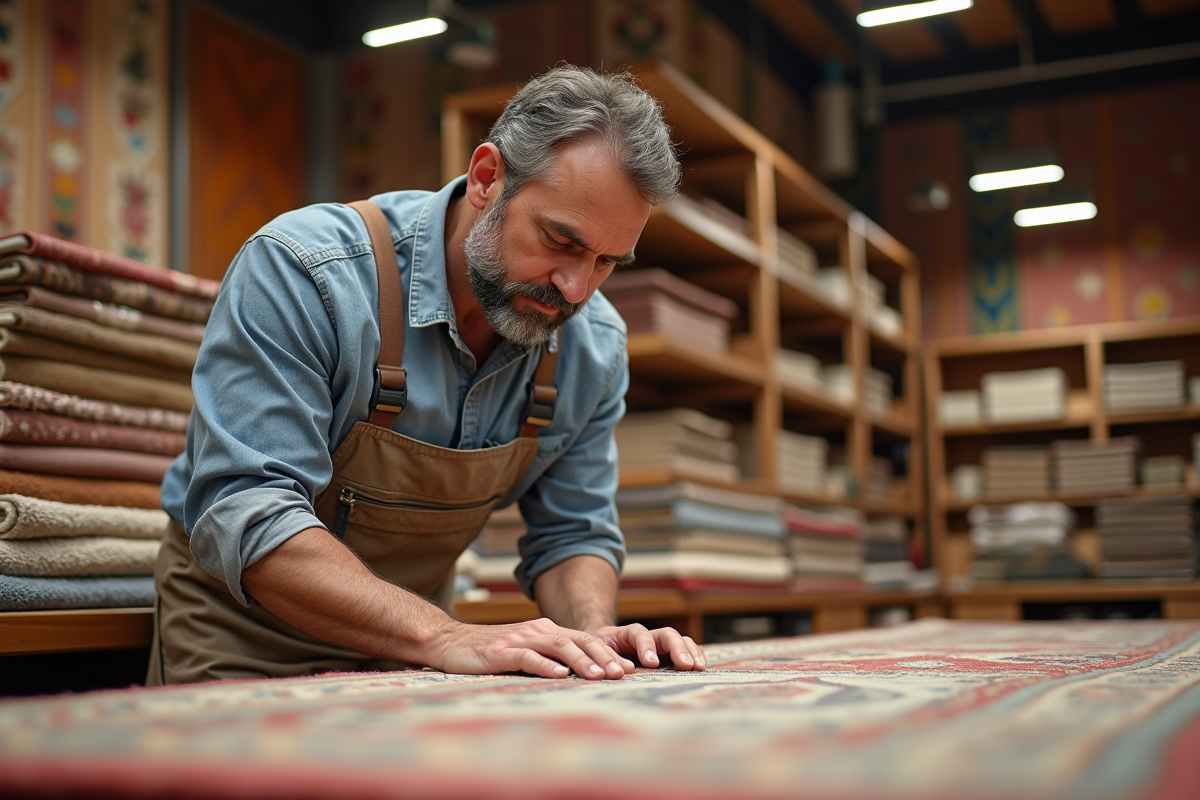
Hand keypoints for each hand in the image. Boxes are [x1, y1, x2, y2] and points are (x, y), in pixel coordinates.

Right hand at [426, 617, 635, 679]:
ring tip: (601, 675)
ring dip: (582, 661)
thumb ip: (549, 659)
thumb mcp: (524, 653)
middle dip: (604, 657)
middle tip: (624, 673)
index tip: (630, 669)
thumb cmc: (488, 653)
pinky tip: (560, 675)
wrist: (447, 642)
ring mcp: (519, 639)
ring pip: (559, 646)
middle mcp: (537, 632)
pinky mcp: (500, 652)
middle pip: (579, 640)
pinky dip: (546, 665)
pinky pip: (527, 657)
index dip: (608, 653)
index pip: (585, 640)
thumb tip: (578, 677)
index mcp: (546, 632)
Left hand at [591, 623, 705, 671]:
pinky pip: (687, 651)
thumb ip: (609, 659)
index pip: (640, 634)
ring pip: (680, 640)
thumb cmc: (598, 653)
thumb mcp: (596, 654)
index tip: (651, 663)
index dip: (647, 646)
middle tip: (685, 665)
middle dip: (677, 648)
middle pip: (666, 634)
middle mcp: (648, 637)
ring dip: (690, 652)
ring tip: (698, 668)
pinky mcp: (670, 656)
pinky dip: (695, 656)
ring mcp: (661, 645)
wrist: (602, 651)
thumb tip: (624, 670)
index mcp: (627, 634)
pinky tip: (701, 668)